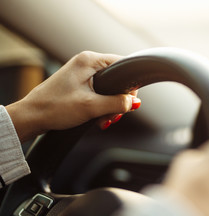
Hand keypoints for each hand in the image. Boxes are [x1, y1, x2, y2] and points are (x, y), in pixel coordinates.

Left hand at [6, 51, 140, 141]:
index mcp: (89, 60)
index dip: (130, 85)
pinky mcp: (79, 83)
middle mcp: (86, 62)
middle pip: (117, 79)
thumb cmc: (55, 108)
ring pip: (109, 88)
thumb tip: (134, 103)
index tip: (129, 103)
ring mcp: (82, 72)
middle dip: (118, 100)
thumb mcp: (91, 107)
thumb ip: (117, 103)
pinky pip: (99, 92)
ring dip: (110, 105)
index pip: (123, 65)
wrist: (32, 116)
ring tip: (103, 119)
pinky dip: (101, 105)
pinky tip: (98, 117)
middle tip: (113, 115)